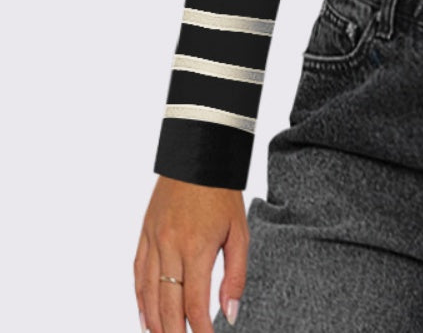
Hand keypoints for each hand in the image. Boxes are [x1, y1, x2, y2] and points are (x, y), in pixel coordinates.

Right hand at [135, 176, 247, 332]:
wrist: (198, 153)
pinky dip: (140, 300)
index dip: (201, 330)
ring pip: (148, 293)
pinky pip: (137, 274)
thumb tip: (230, 313)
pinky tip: (146, 318)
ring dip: (155, 323)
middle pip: (167, 305)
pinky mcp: (144, 233)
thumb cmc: (222, 192)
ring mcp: (153, 240)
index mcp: (197, 247)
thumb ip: (236, 275)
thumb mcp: (240, 231)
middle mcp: (170, 246)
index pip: (195, 303)